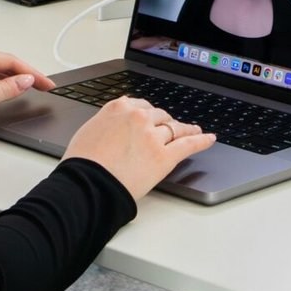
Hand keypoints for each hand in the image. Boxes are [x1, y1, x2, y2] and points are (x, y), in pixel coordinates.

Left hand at [0, 47, 55, 126]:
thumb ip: (3, 90)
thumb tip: (23, 81)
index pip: (9, 61)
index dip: (31, 73)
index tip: (46, 82)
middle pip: (1, 62)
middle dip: (23, 73)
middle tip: (42, 85)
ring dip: (8, 78)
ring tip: (26, 87)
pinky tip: (1, 89)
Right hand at [62, 96, 215, 199]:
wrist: (85, 184)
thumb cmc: (81, 163)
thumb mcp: (89, 131)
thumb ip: (107, 123)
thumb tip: (114, 125)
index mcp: (119, 108)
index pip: (140, 106)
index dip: (148, 115)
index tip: (152, 118)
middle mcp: (138, 118)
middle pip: (159, 116)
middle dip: (164, 123)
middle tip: (170, 128)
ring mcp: (152, 136)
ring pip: (174, 128)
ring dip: (185, 129)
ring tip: (193, 130)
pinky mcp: (164, 156)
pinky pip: (188, 145)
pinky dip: (201, 141)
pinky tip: (209, 138)